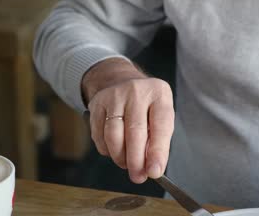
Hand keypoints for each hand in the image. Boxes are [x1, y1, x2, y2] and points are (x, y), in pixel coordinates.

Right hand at [82, 58, 174, 183]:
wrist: (122, 82)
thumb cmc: (146, 106)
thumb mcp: (160, 116)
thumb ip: (159, 142)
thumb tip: (153, 170)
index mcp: (159, 93)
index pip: (160, 125)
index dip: (157, 152)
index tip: (154, 172)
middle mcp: (136, 91)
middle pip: (134, 131)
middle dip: (136, 161)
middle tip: (138, 176)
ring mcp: (114, 95)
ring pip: (113, 135)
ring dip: (120, 157)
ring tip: (127, 164)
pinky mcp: (97, 103)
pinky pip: (99, 135)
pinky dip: (106, 150)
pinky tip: (114, 150)